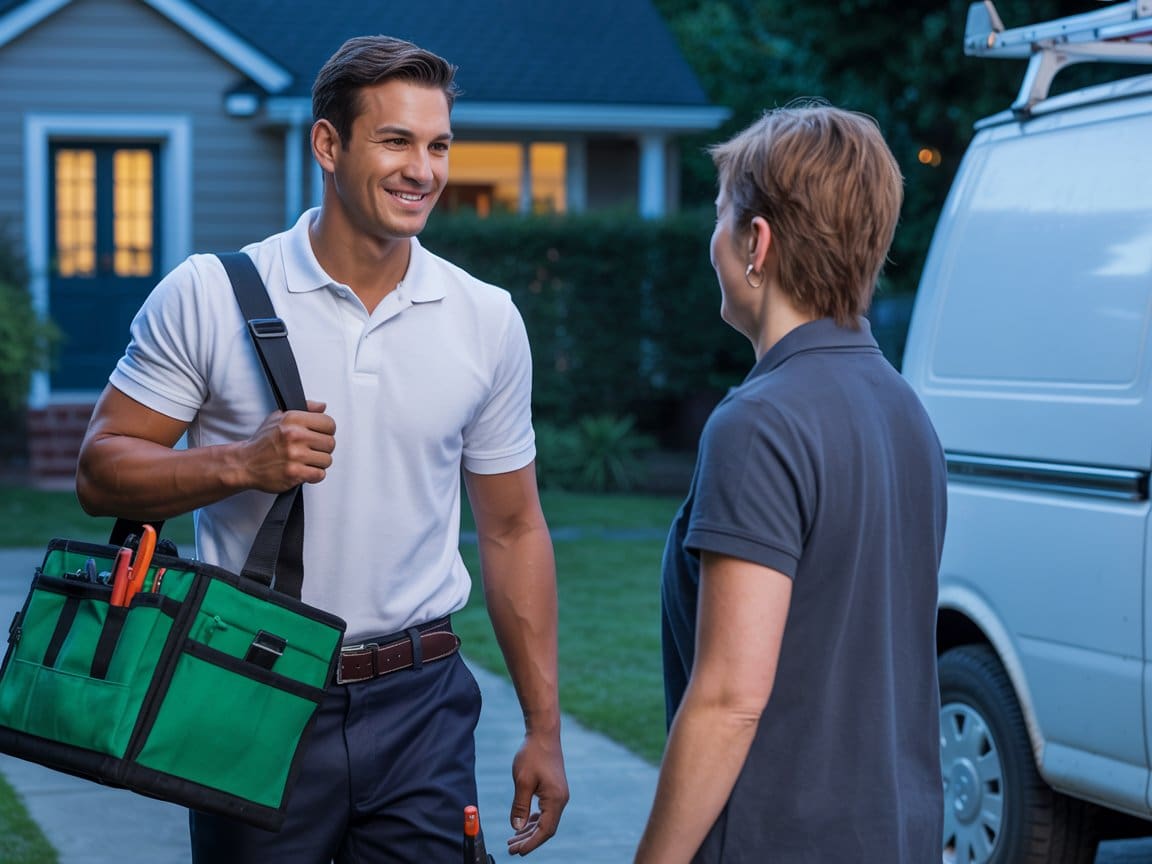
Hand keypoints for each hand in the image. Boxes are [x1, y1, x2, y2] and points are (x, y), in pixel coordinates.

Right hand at [241, 400, 334, 491]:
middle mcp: (294, 436)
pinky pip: (319, 474)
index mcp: (293, 419)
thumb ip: (304, 409)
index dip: (327, 431)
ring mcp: (295, 455)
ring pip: (327, 460)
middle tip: (312, 450)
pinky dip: (314, 475)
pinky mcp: (294, 473)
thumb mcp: (279, 417)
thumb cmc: (262, 442)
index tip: (320, 435)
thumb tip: (322, 406)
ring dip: (319, 463)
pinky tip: (304, 470)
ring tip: (306, 461)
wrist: (245, 463)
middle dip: (323, 448)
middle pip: (330, 443)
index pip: (329, 423)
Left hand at [507, 731, 567, 854]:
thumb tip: (517, 827)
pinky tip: (522, 824)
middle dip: (528, 840)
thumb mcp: (522, 781)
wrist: (543, 733)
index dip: (531, 843)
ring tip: (512, 840)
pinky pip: (544, 811)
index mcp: (556, 799)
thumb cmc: (533, 754)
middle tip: (510, 849)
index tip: (517, 852)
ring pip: (544, 820)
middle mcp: (560, 799)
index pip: (545, 830)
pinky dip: (533, 820)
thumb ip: (520, 806)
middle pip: (546, 828)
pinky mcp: (553, 789)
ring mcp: (558, 794)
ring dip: (529, 831)